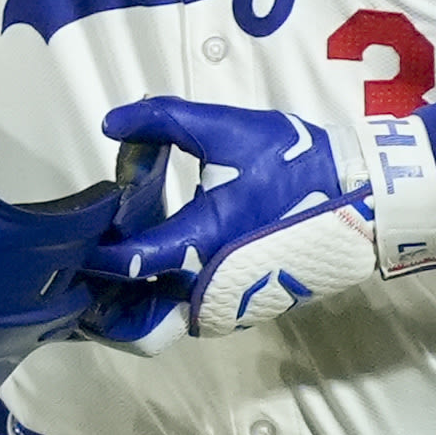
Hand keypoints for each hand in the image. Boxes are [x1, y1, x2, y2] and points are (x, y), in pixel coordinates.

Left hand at [94, 95, 435, 338]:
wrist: (362, 200)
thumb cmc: (295, 163)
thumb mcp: (227, 129)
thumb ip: (163, 121)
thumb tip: (111, 123)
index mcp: (200, 239)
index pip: (126, 260)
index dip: (92, 248)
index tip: (74, 231)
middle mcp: (208, 283)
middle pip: (134, 301)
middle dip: (103, 284)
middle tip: (78, 259)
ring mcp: (226, 303)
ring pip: (159, 313)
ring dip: (130, 296)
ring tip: (108, 266)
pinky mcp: (241, 308)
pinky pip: (186, 313)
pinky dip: (161, 299)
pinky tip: (150, 270)